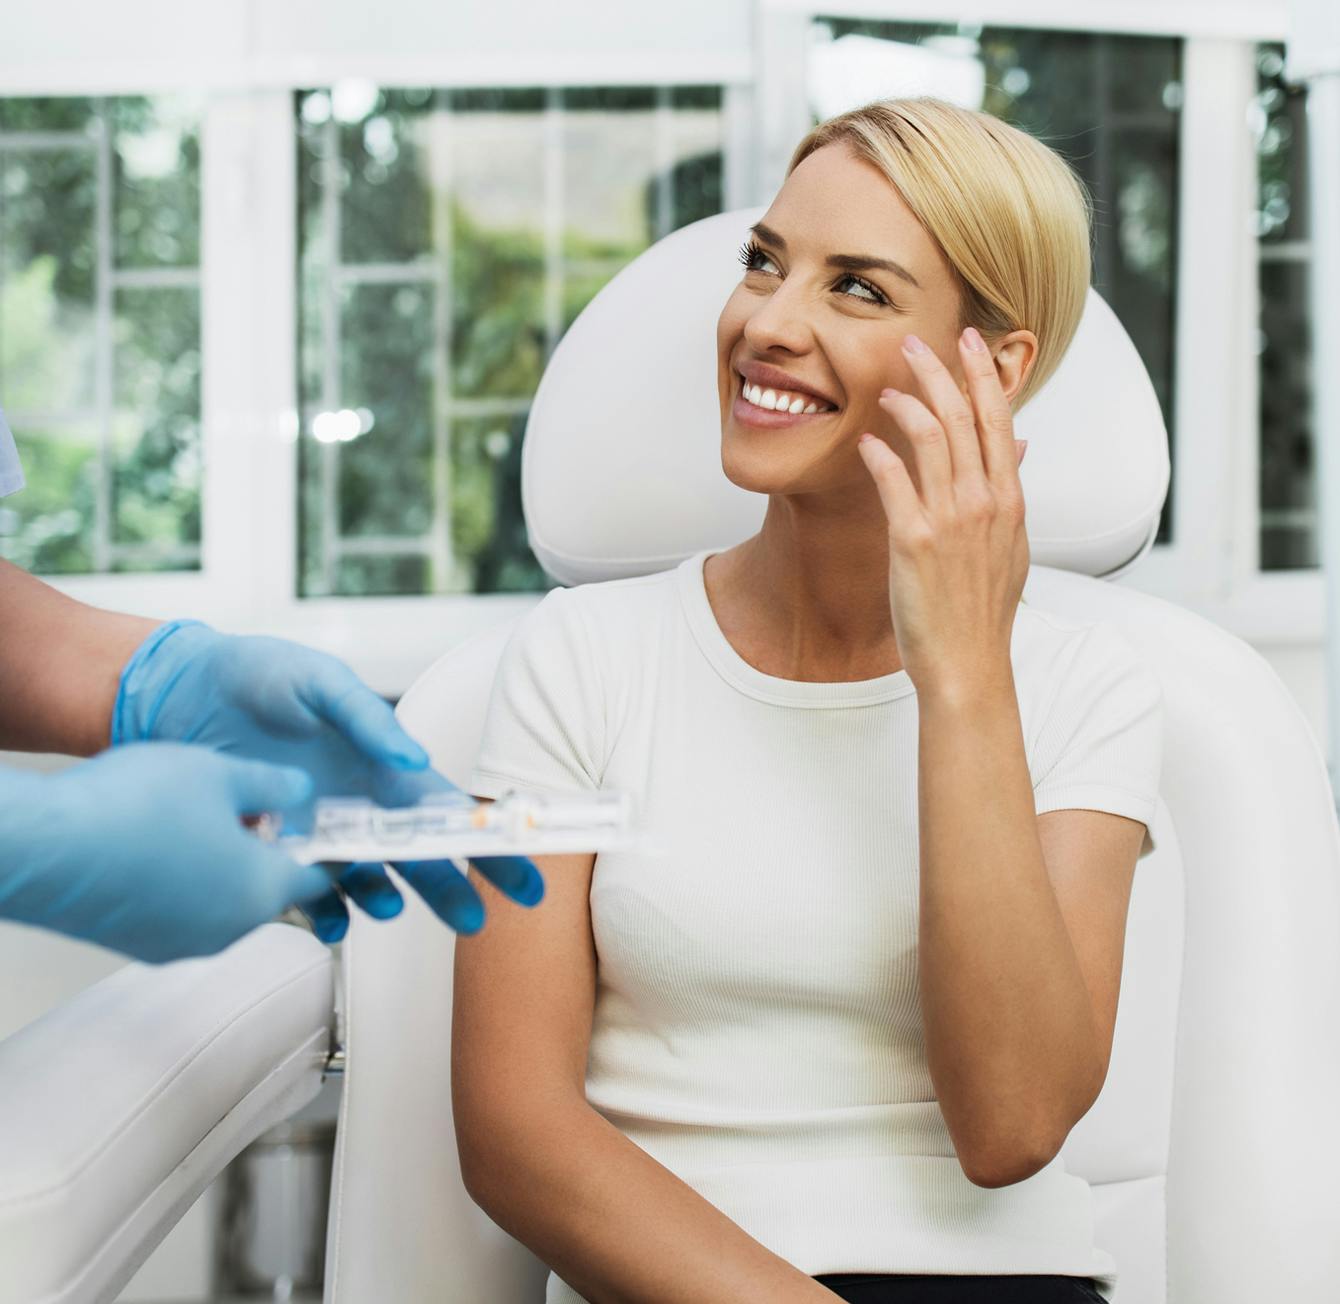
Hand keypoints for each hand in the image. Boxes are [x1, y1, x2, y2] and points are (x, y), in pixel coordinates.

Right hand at [0, 744, 332, 962]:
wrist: (43, 847)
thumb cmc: (127, 811)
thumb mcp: (223, 773)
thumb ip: (276, 785)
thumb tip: (301, 792)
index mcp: (262, 890)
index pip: (324, 878)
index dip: (334, 849)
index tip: (337, 834)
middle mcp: (228, 929)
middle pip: (273, 890)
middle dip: (272, 853)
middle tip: (262, 815)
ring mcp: (180, 942)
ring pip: (226, 902)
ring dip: (226, 868)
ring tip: (203, 820)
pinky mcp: (139, 944)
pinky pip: (183, 913)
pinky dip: (187, 884)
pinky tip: (163, 844)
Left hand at [112, 625, 543, 938]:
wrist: (180, 692)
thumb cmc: (258, 674)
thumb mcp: (319, 682)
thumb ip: (366, 718)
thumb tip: (414, 758)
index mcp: (384, 767)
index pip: (449, 812)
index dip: (488, 845)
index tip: (521, 877)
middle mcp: (360, 806)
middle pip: (420, 858)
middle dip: (453, 890)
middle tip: (475, 923)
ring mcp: (320, 833)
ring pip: (370, 882)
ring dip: (383, 900)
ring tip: (386, 907)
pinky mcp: (275, 851)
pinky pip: (308, 896)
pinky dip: (323, 914)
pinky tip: (328, 923)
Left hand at [856, 328, 1029, 696]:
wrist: (969, 664)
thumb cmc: (982, 612)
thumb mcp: (1010, 548)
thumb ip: (1009, 493)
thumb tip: (1018, 448)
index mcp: (1010, 501)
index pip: (999, 420)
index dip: (983, 375)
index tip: (969, 341)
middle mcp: (986, 502)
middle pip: (964, 416)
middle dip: (940, 371)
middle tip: (915, 343)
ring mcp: (952, 519)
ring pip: (931, 437)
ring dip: (906, 403)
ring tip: (887, 389)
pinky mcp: (915, 540)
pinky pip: (894, 480)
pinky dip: (879, 453)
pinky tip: (866, 441)